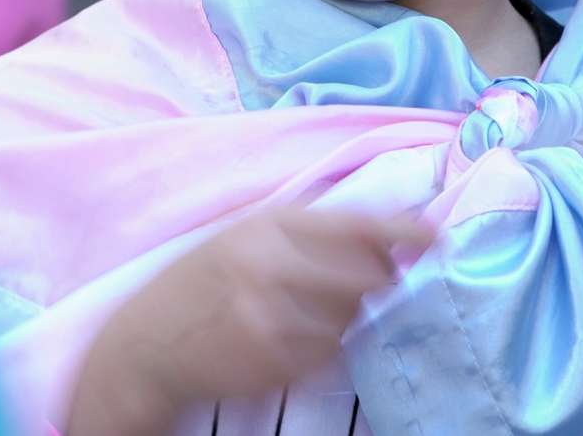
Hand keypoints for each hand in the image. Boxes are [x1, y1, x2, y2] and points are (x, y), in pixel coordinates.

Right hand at [67, 208, 430, 435]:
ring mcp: (269, 316)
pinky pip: (327, 353)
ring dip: (347, 312)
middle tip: (373, 278)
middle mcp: (270, 263)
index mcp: (269, 222)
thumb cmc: (204, 277)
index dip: (402, 229)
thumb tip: (380, 229)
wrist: (145, 341)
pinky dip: (324, 345)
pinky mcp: (268, 362)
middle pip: (364, 273)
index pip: (354, 221)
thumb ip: (307, 225)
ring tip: (312, 306)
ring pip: (349, 316)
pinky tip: (294, 335)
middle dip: (378, 277)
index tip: (437, 236)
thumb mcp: (247, 229)